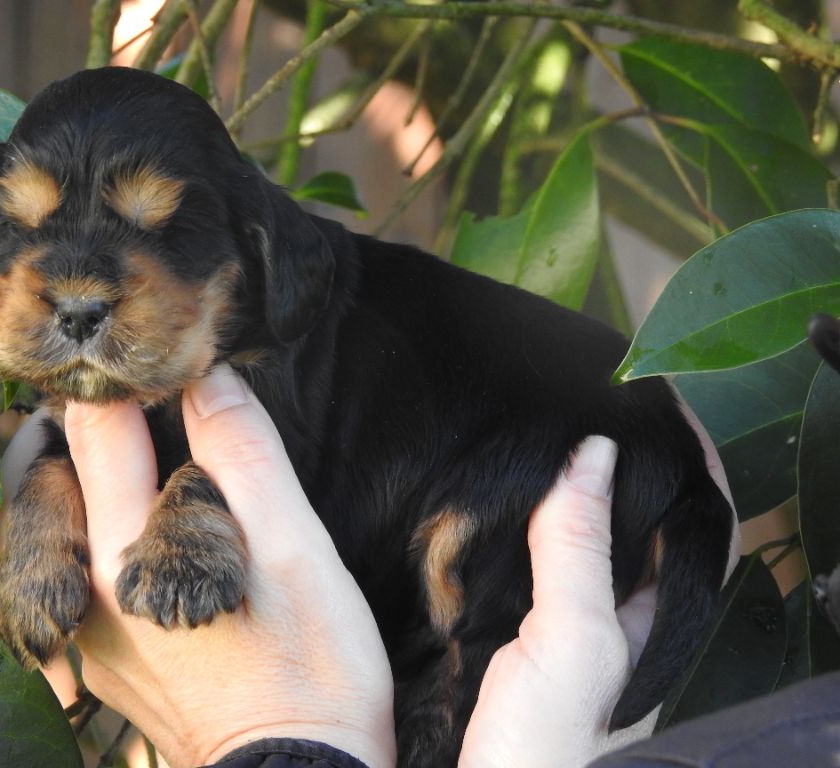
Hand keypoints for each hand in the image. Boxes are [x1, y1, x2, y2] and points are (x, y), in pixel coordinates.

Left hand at [64, 366, 394, 767]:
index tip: (162, 359)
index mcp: (126, 551)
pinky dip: (89, 529)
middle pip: (50, 473)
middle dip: (87, 420)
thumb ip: (244, 456)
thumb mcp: (295, 549)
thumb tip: (209, 378)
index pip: (97, 428)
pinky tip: (133, 524)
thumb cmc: (311, 668)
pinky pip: (66, 573)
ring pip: (52, 525)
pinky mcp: (100, 659)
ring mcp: (84, 631)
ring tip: (129, 448)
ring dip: (80, 474)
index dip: (128, 380)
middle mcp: (83, 592)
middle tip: (134, 391)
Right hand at [458, 409, 738, 767]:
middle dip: (623, 466)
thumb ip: (582, 551)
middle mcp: (611, 619)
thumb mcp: (575, 639)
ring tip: (546, 433)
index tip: (663, 403)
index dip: (691, 465)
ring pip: (579, 540)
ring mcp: (560, 624)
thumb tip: (591, 453)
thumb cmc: (544, 748)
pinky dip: (523, 521)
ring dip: (568, 491)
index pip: (695, 526)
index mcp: (651, 623)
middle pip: (636, 526)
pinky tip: (497, 498)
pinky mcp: (510, 629)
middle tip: (594, 403)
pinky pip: (529, 558)